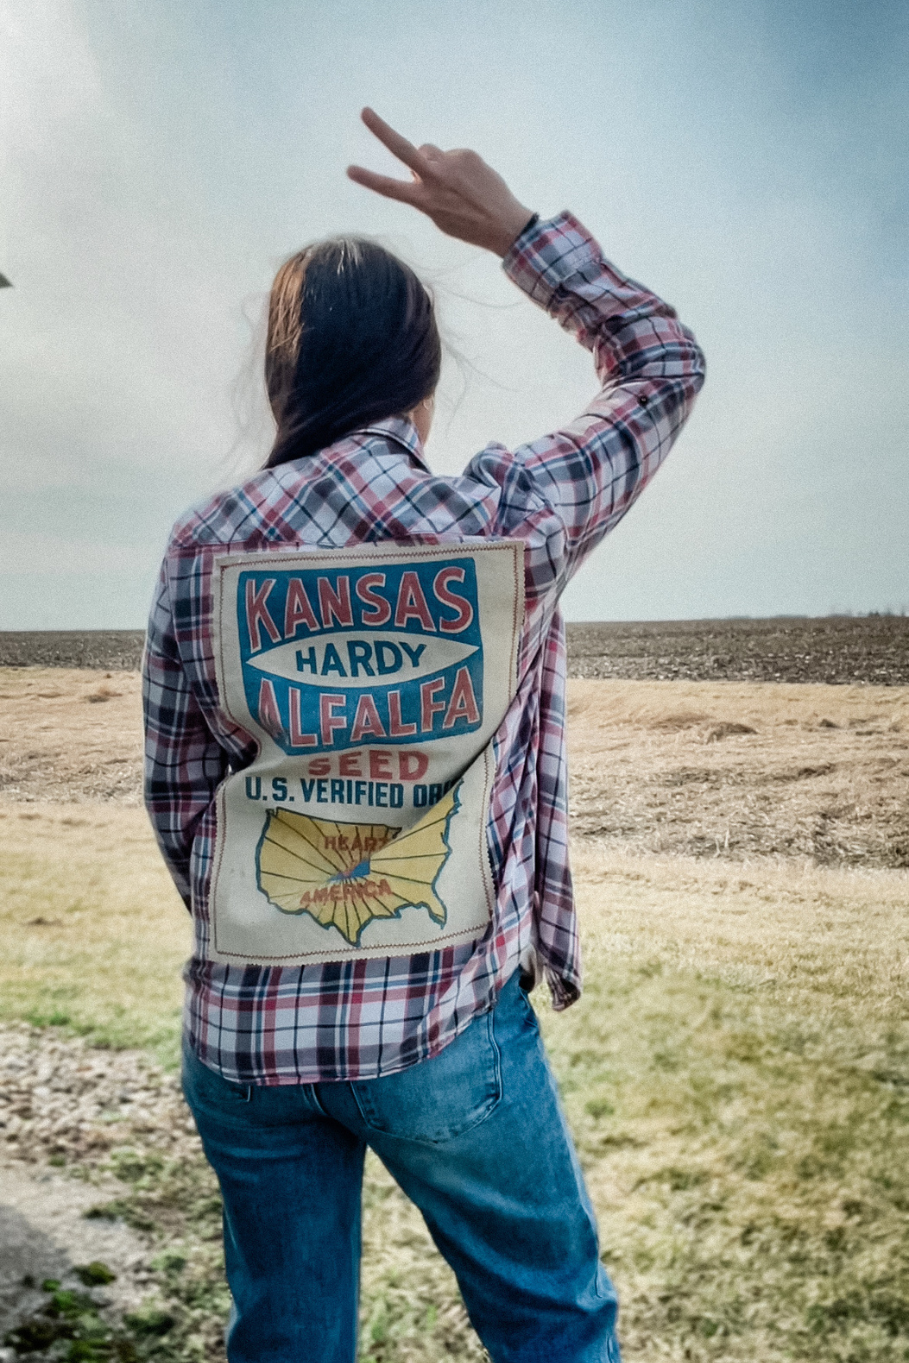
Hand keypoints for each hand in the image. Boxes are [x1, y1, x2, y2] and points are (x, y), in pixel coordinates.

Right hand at [347, 108, 535, 256]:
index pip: (391, 188)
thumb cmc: (468, 225)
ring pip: (429, 152)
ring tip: (453, 183)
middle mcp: (435, 179)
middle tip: (365, 112)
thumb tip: (417, 166)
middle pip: (403, 149)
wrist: (504, 223)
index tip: (349, 169)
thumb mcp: (439, 216)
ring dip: (433, 161)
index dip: (368, 179)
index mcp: (425, 201)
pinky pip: (451, 154)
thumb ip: (424, 192)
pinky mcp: (466, 154)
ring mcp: (451, 163)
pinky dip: (456, 165)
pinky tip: (470, 181)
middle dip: (381, 130)